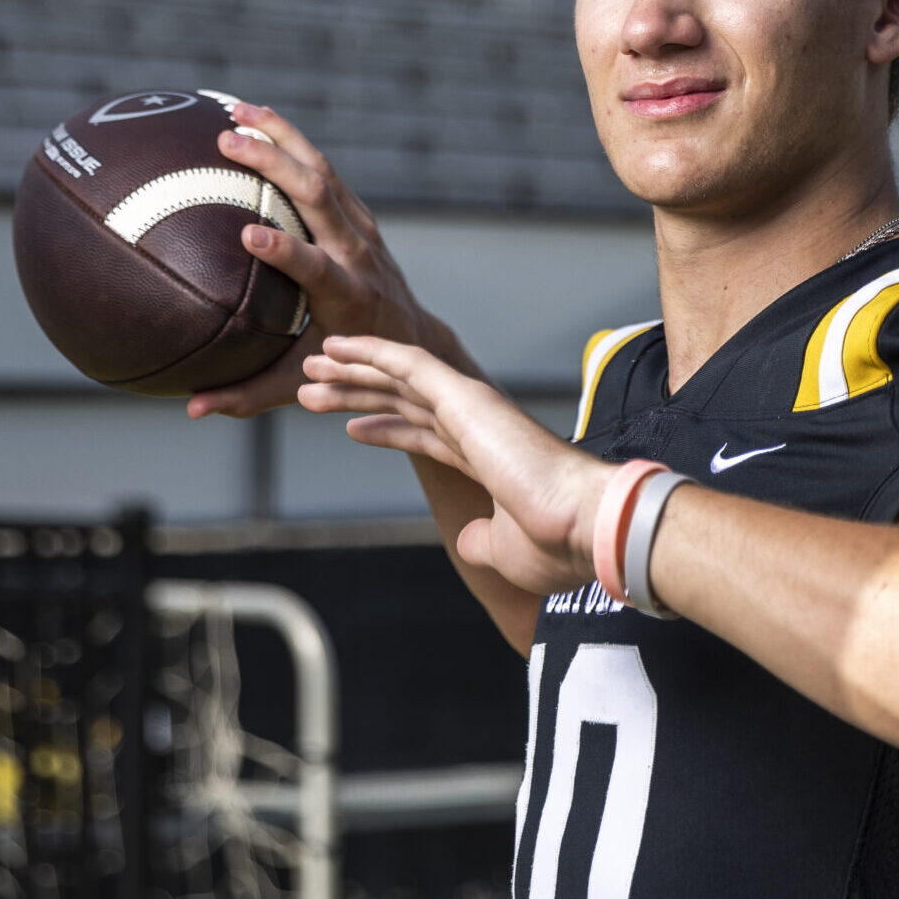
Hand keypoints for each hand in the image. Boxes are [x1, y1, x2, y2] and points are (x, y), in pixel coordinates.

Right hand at [187, 104, 458, 418]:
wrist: (411, 336)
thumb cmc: (348, 364)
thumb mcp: (302, 384)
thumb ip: (248, 396)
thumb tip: (191, 409)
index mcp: (345, 294)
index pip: (317, 267)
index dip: (287, 251)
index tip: (249, 235)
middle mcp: (357, 253)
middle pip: (320, 196)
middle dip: (275, 164)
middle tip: (226, 140)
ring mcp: (361, 228)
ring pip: (324, 170)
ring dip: (283, 135)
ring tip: (236, 109)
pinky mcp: (358, 214)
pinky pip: (325, 170)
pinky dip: (293, 142)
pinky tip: (256, 119)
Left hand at [300, 335, 609, 597]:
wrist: (586, 524)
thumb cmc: (557, 541)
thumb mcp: (504, 551)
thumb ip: (482, 540)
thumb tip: (469, 541)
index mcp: (486, 458)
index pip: (426, 433)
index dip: (386, 427)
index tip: (349, 426)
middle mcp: (477, 426)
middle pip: (404, 401)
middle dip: (358, 392)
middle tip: (315, 384)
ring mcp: (471, 408)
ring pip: (399, 377)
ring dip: (353, 370)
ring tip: (311, 363)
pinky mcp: (465, 396)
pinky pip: (409, 363)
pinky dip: (372, 352)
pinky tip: (339, 347)